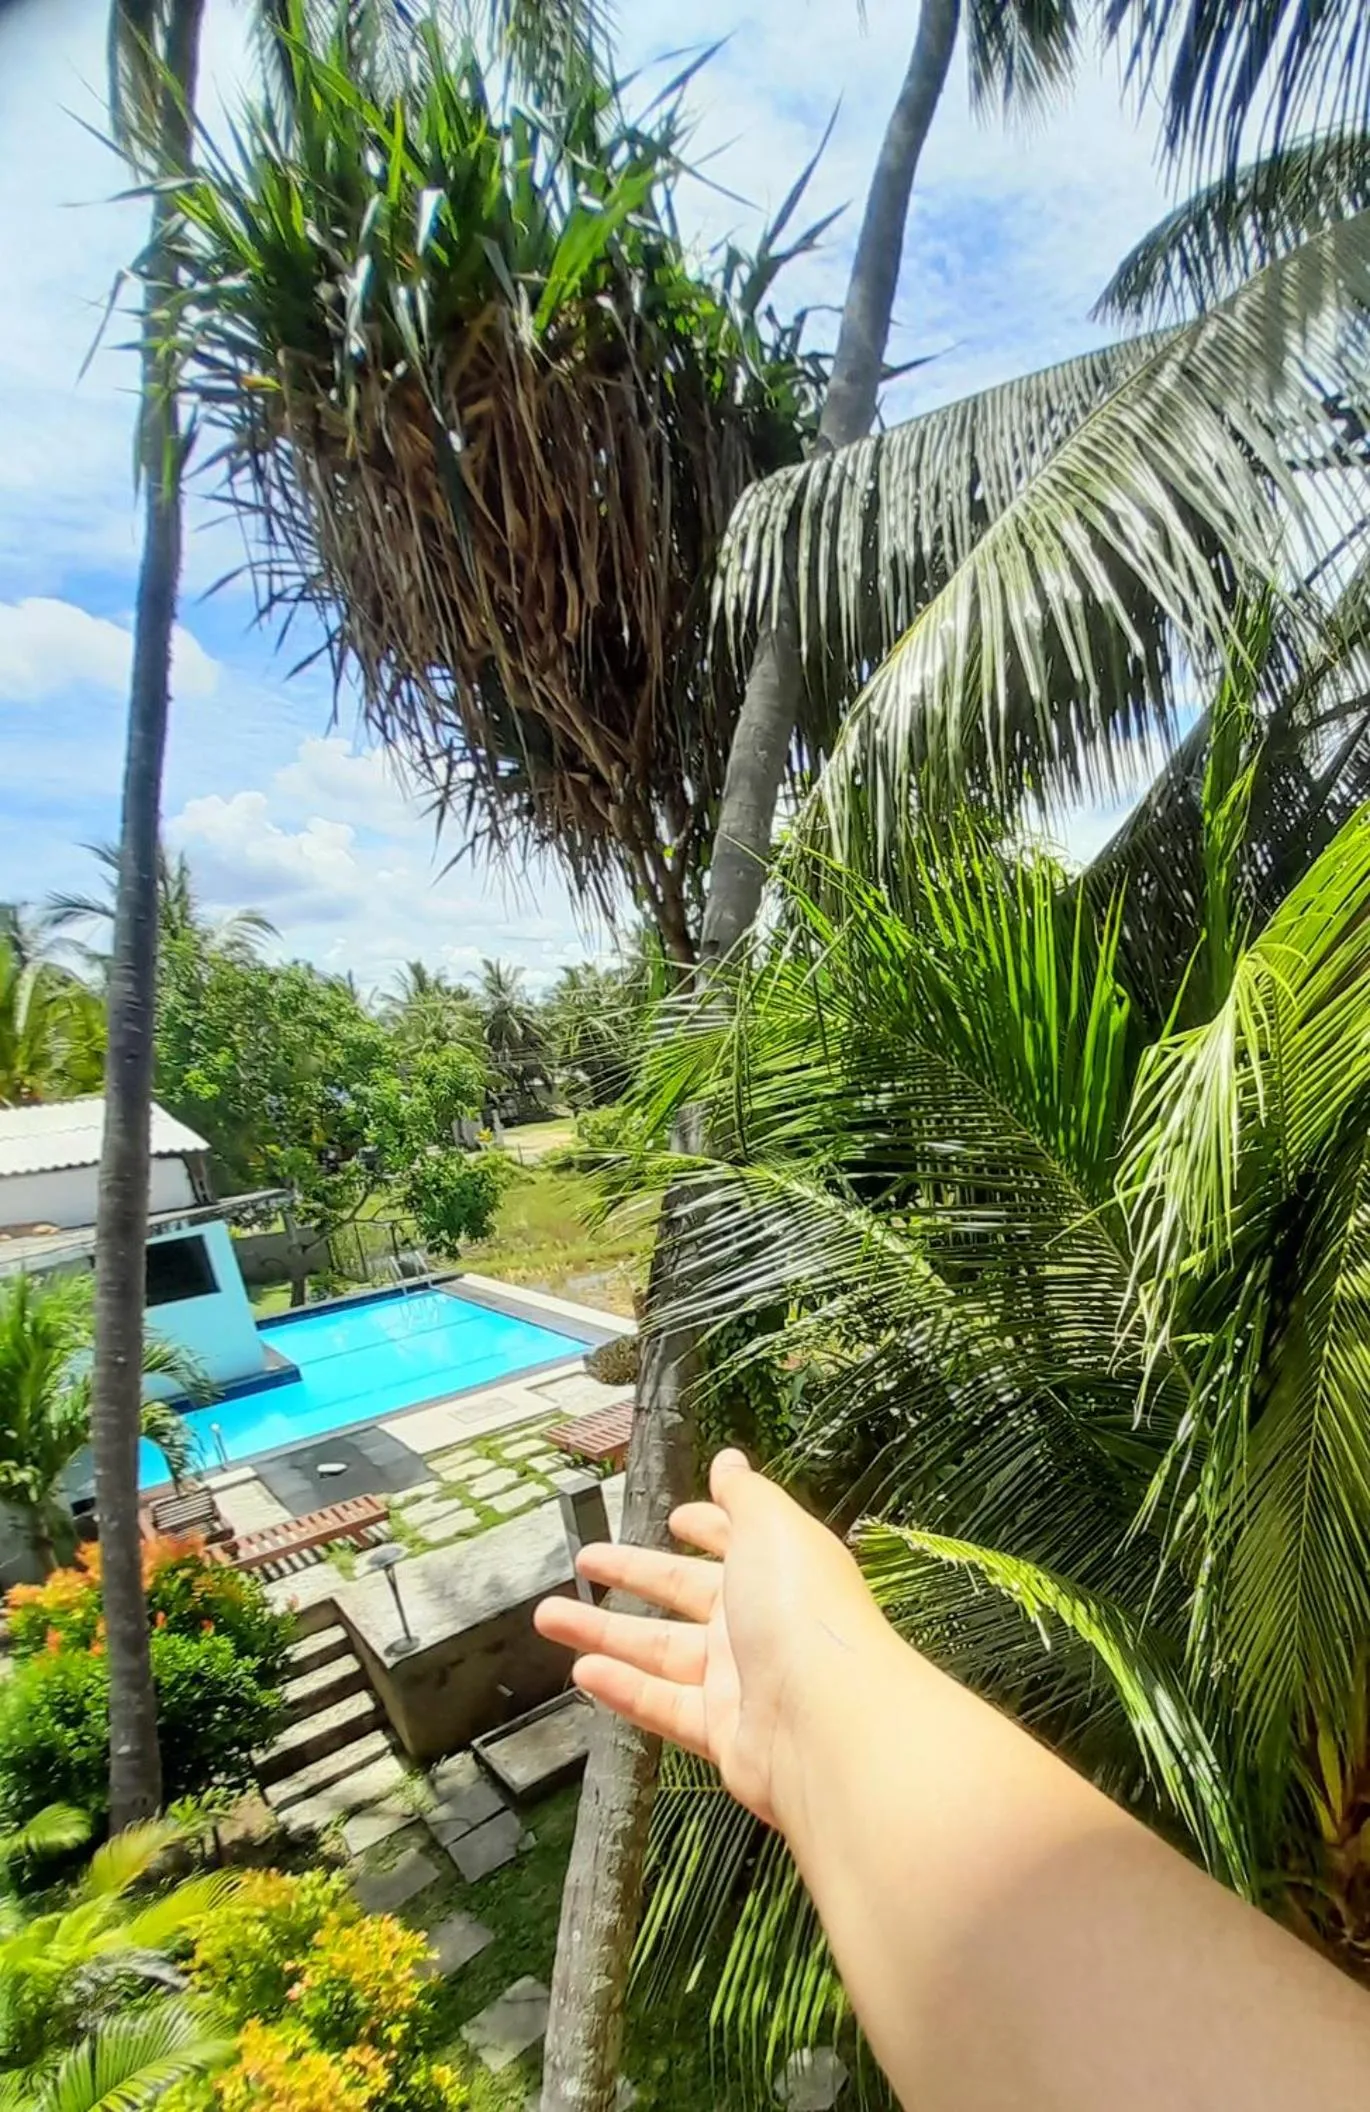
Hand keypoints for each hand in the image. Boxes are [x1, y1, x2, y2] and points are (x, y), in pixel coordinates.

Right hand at [533, 1448, 889, 1831]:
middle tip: (585, 1557)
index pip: (735, 1540)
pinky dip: (622, 1689)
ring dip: (602, 1633)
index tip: (675, 1517)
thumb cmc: (803, 1610)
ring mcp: (740, 1680)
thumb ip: (744, 1495)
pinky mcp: (720, 1733)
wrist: (828, 1724)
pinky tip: (581, 1672)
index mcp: (777, 1567)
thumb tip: (728, 1459)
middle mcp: (759, 1621)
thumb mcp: (773, 1529)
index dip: (706, 1525)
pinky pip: (662, 1705)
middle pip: (684, 1592)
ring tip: (548, 1616)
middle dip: (634, 1573)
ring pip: (659, 1651)